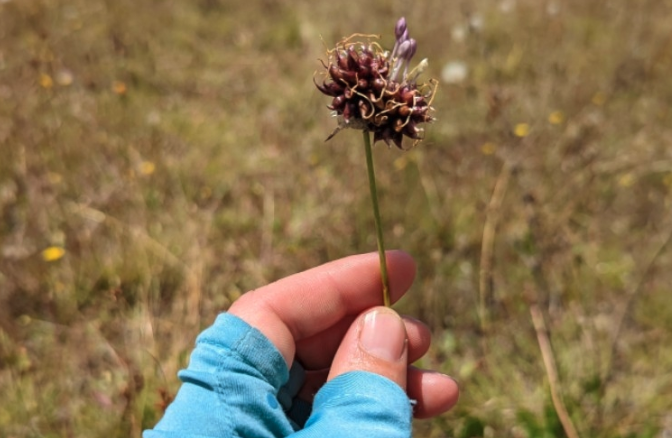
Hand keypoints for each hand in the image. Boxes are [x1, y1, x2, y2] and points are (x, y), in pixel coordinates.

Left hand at [228, 251, 458, 418]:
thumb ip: (362, 386)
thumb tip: (382, 320)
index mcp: (216, 401)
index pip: (268, 313)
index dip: (337, 282)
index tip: (401, 267)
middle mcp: (224, 413)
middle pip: (295, 346)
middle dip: (368, 334)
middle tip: (424, 336)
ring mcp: (249, 435)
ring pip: (314, 389)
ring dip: (380, 378)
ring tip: (438, 386)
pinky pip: (320, 422)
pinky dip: (366, 410)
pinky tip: (420, 408)